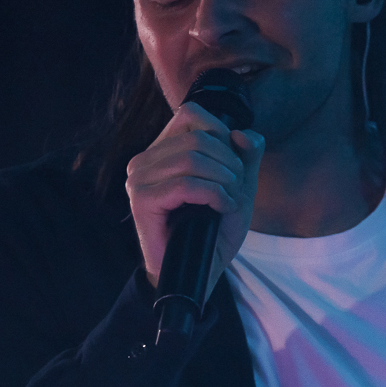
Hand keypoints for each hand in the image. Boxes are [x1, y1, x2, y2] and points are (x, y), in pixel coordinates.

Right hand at [125, 101, 264, 300]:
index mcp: (161, 149)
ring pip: (193, 159)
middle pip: (198, 138)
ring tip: (229, 202)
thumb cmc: (213, 229)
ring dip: (223, 181)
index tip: (232, 168)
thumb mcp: (239, 185)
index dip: (222, 135)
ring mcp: (138, 180)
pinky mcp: (141, 201)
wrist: (197, 272)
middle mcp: (144, 160)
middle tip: (235, 191)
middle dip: (229, 164)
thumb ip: (247, 154)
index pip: (192, 114)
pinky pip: (185, 185)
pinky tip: (221, 208)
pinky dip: (213, 195)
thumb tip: (242, 133)